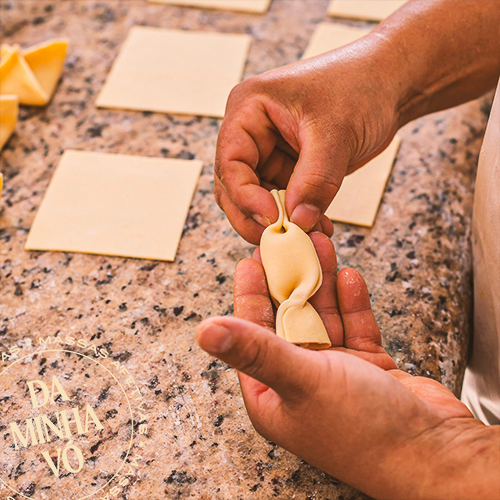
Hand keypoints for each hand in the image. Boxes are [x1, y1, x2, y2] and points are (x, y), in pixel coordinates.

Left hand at [196, 234, 499, 499]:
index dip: (249, 296)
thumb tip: (203, 331)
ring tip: (321, 246)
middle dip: (291, 280)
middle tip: (289, 244)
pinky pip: (355, 327)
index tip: (251, 261)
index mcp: (273, 394)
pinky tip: (348, 277)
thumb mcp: (301, 381)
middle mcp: (301, 383)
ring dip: (323, 283)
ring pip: (324, 318)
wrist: (436, 455)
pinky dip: (351, 303)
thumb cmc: (363, 430)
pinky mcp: (368, 369)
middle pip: (289, 320)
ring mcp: (336, 375)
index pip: (252, 335)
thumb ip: (255, 350)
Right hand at [214, 34, 401, 243]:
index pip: (230, 162)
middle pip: (234, 187)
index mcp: (249, 109)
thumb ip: (315, 181)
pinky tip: (317, 227)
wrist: (390, 83)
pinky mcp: (288, 168)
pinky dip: (296, 218)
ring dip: (278, 222)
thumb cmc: (360, 86)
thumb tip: (298, 222)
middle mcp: (251, 132)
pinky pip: (282, 201)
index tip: (271, 219)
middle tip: (280, 239)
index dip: (245, 196)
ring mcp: (268, 152)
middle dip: (255, 216)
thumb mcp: (335, 134)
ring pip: (257, 200)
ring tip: (307, 235)